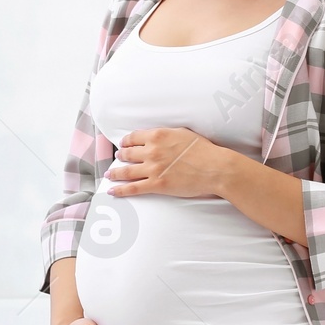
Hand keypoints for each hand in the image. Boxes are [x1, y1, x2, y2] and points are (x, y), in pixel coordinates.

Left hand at [106, 127, 233, 199]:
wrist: (214, 167)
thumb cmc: (203, 150)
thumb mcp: (182, 133)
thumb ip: (166, 134)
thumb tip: (157, 136)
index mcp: (157, 136)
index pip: (134, 137)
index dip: (126, 141)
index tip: (123, 144)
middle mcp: (151, 151)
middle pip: (128, 153)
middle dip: (120, 156)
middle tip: (118, 157)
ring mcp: (152, 169)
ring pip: (126, 171)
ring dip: (115, 173)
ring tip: (110, 174)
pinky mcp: (156, 185)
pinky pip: (133, 188)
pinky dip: (120, 190)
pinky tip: (112, 191)